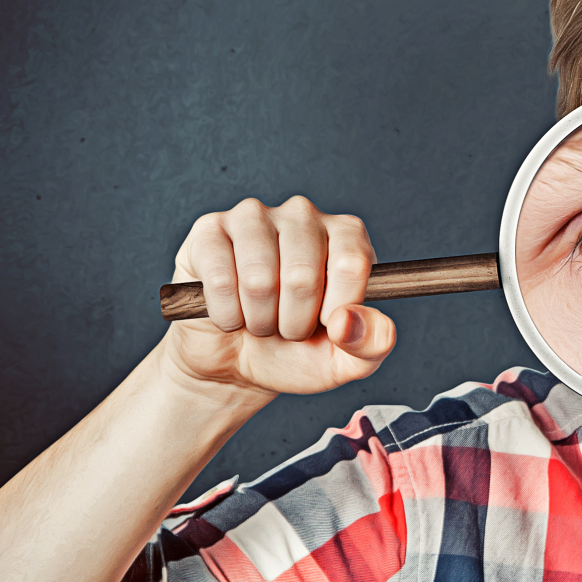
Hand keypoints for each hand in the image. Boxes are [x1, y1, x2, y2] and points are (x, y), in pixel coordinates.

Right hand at [163, 194, 394, 398]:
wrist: (237, 365)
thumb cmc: (298, 353)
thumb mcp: (347, 360)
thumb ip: (372, 343)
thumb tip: (347, 320)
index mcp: (347, 236)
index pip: (352, 264)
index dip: (338, 310)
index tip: (328, 326)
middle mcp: (303, 215)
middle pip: (303, 275)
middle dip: (294, 322)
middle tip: (287, 328)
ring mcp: (253, 217)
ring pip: (259, 279)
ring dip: (259, 320)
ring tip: (260, 321)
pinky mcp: (209, 231)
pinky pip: (221, 280)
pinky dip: (226, 315)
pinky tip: (229, 313)